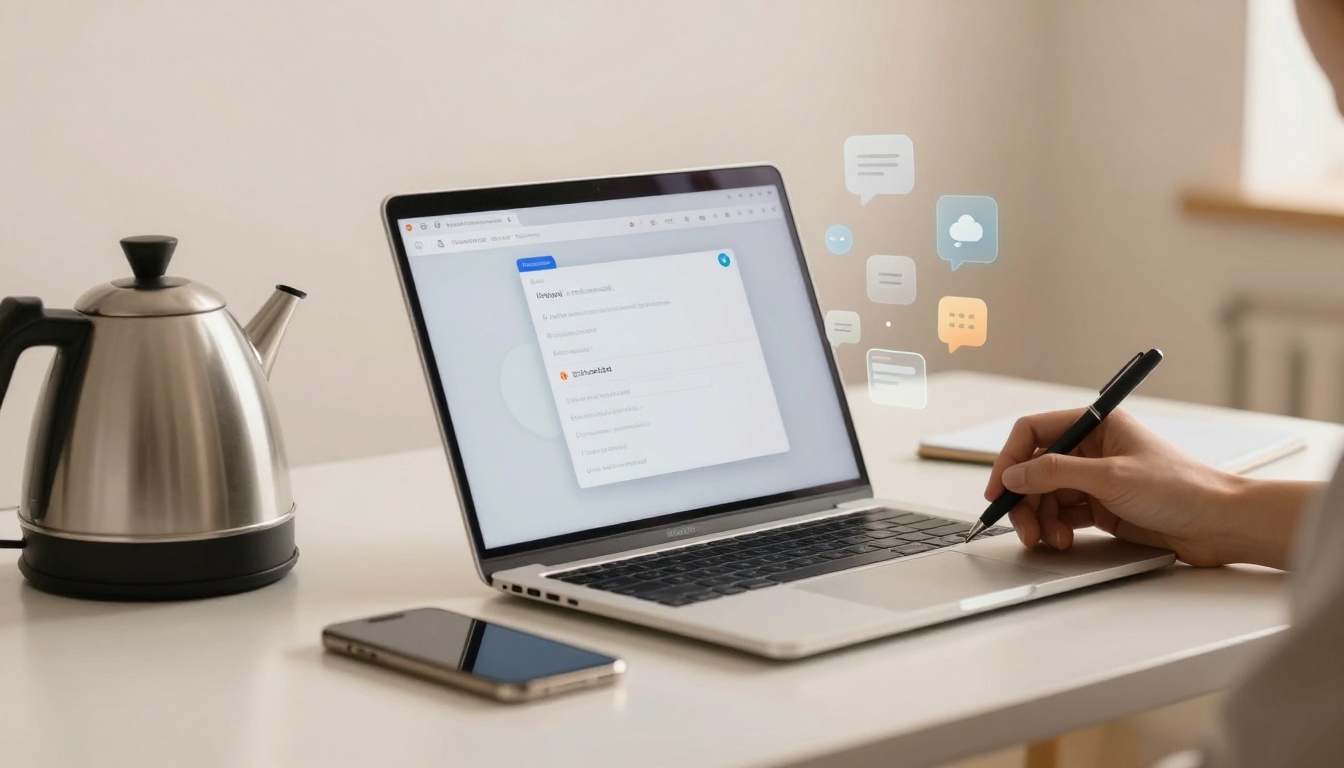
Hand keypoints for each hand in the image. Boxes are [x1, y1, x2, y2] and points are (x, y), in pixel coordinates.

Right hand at [984, 409, 1247, 565]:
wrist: (1219, 525)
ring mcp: (1096, 479)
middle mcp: (1092, 448)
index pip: (1034, 432)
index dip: (1010, 459)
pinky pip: (1062, 515)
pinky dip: (1055, 528)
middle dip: (1024, 499)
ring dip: (1039, 518)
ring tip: (1047, 539)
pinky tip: (1062, 540)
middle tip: (1021, 526)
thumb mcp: (1111, 477)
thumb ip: (1056, 472)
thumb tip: (1014, 475)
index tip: (999, 488)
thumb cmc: (1182, 489)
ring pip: (1046, 495)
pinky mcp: (1102, 506)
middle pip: (1035, 469)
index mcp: (1097, 424)